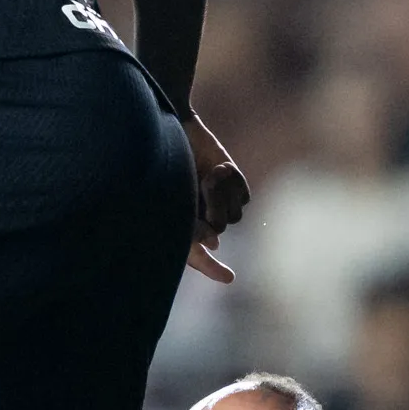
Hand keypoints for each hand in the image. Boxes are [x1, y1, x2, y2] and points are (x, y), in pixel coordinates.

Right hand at [182, 111, 249, 283]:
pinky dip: (233, 183)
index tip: (229, 279)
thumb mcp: (173, 198)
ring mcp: (216, 201)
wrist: (172, 130)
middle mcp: (198, 216)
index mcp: (177, 222)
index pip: (195, 254)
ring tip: (207, 173)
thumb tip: (215, 240)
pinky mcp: (232, 185)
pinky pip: (244, 197)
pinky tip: (219, 167)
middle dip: (214, 208)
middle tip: (203, 183)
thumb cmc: (164, 166)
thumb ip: (190, 224)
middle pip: (219, 228)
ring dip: (221, 193)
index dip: (211, 268)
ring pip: (234, 216)